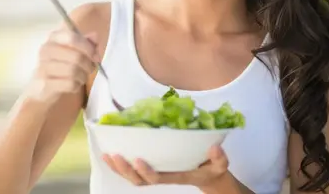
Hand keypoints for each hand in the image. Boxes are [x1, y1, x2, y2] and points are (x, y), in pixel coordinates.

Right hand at [26, 29, 99, 105]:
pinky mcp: (45, 84)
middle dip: (88, 64)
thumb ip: (87, 42)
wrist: (41, 85)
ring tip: (82, 76)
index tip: (95, 56)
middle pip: (76, 57)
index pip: (73, 38)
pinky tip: (74, 84)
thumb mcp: (76, 49)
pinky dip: (77, 85)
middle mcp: (46, 50)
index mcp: (54, 38)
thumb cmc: (62, 63)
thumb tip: (95, 36)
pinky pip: (70, 84)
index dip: (88, 47)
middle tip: (90, 68)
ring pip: (73, 71)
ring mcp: (43, 67)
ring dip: (83, 76)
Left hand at [102, 145, 228, 186]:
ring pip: (134, 178)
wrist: (210, 176)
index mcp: (178, 176)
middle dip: (126, 170)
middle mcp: (164, 176)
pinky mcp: (154, 169)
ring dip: (119, 169)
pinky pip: (134, 172)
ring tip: (107, 155)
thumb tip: (214, 147)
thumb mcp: (221, 164)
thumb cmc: (213, 169)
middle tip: (115, 155)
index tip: (137, 159)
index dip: (146, 171)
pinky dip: (121, 165)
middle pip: (140, 180)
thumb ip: (219, 157)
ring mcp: (157, 174)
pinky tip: (112, 155)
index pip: (158, 177)